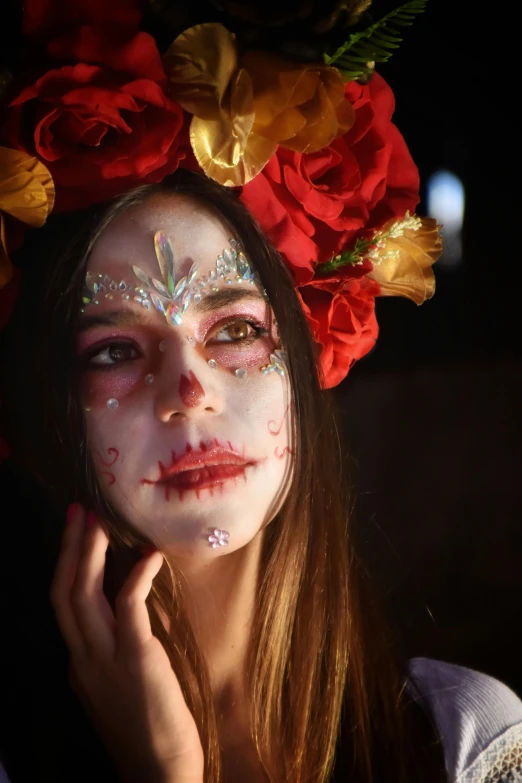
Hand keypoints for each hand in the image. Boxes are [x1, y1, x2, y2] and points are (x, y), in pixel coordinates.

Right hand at [49, 503, 203, 782]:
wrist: (160, 773)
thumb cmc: (150, 728)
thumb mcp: (124, 684)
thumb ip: (123, 646)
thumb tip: (138, 605)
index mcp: (80, 664)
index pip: (64, 605)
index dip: (67, 566)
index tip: (75, 533)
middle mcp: (84, 660)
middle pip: (65, 593)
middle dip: (70, 549)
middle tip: (78, 511)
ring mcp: (106, 661)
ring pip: (84, 596)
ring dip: (90, 554)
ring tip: (98, 521)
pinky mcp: (137, 660)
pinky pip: (129, 610)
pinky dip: (135, 579)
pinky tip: (148, 556)